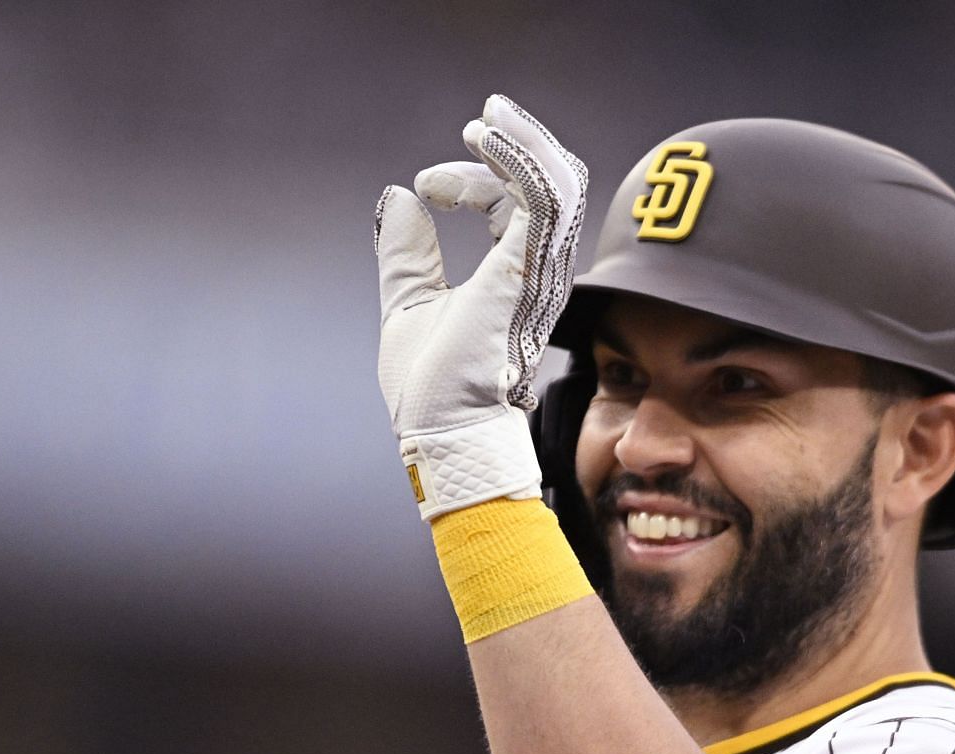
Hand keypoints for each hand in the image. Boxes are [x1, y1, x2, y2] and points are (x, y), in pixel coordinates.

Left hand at [374, 94, 586, 520]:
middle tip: (477, 124)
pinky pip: (543, 200)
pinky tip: (486, 141)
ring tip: (485, 120)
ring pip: (556, 184)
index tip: (427, 187)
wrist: (440, 432)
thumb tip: (398, 199)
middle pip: (544, 186)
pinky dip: (519, 162)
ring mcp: (537, 273)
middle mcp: (535, 273)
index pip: (514, 206)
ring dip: (521, 142)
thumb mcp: (408, 304)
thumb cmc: (430, 389)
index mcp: (513, 278)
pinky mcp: (527, 274)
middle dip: (512, 146)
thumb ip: (408, 255)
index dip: (475, 181)